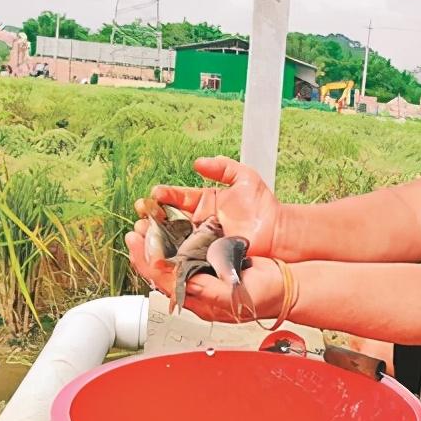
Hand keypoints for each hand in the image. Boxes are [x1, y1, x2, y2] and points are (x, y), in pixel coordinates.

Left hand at [125, 218, 285, 322]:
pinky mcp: (213, 261)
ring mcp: (205, 274)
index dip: (149, 263)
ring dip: (158, 243)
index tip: (140, 245)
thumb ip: (208, 292)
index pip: (165, 282)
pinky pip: (188, 251)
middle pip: (162, 271)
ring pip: (172, 259)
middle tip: (135, 232)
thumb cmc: (267, 295)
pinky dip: (175, 238)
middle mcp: (198, 288)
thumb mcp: (236, 295)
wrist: (287, 285)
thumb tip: (183, 285)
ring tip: (146, 226)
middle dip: (145, 251)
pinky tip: (169, 228)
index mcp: (200, 300)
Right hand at [146, 156, 280, 256]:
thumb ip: (223, 167)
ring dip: (155, 235)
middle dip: (152, 216)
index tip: (155, 194)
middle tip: (142, 214)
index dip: (164, 195)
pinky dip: (171, 256)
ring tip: (143, 232)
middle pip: (168, 219)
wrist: (279, 232)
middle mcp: (197, 222)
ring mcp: (200, 241)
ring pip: (171, 238)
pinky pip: (185, 257)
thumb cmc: (264, 206)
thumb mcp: (245, 178)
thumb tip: (199, 162)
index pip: (177, 197)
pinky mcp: (206, 257)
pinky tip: (159, 254)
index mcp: (202, 202)